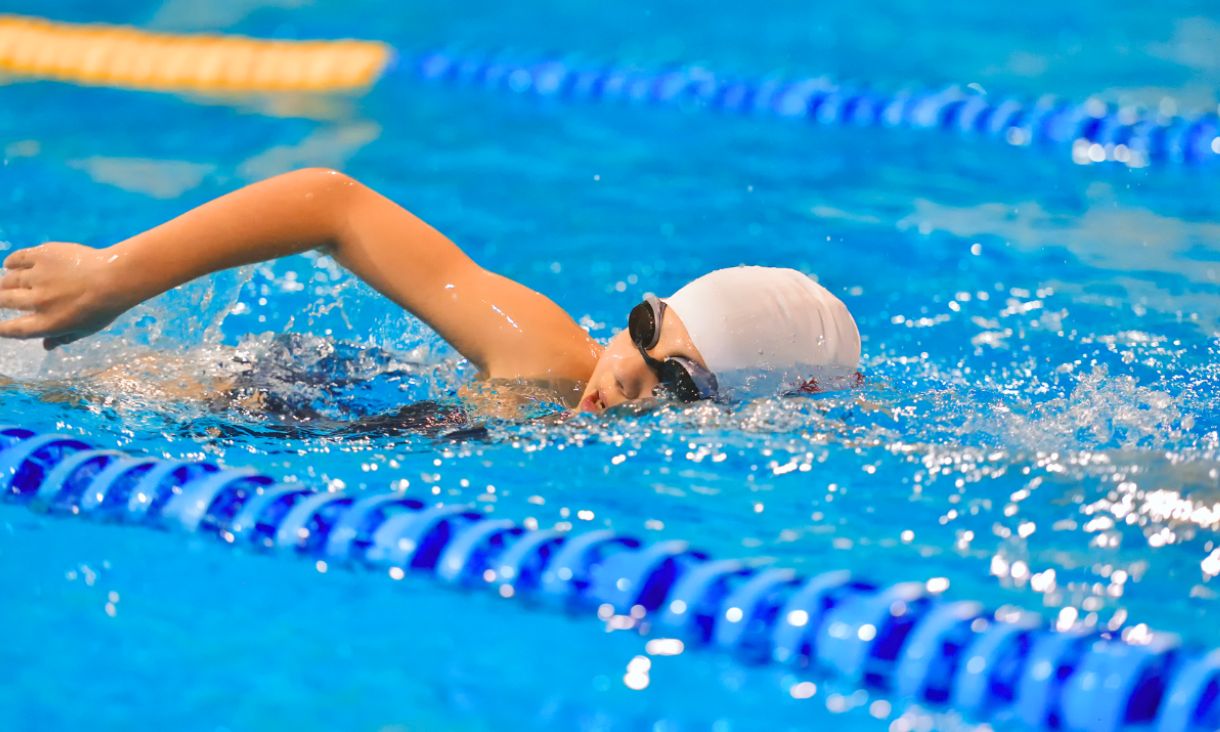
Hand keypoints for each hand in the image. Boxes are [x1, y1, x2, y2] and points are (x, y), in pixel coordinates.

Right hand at [0, 242, 130, 348]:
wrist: (116, 277)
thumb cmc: (105, 307)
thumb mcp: (87, 329)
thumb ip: (64, 337)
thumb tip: (46, 346)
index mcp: (47, 323)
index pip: (14, 329)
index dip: (0, 329)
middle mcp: (37, 301)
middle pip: (4, 301)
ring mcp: (38, 277)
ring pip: (9, 280)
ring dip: (5, 282)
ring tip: (6, 283)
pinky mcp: (41, 256)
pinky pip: (17, 258)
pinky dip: (11, 262)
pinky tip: (10, 265)